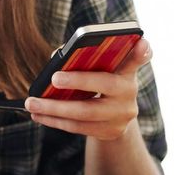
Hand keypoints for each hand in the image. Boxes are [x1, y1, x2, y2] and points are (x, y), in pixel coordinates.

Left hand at [25, 38, 153, 140]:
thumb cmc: (102, 80)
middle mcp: (129, 92)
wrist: (116, 116)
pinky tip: (39, 115)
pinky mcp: (110, 132)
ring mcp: (122, 115)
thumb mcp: (102, 67)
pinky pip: (78, 127)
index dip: (141, 52)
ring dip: (54, 109)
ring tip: (31, 103)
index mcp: (128, 70)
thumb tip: (57, 57)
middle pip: (105, 85)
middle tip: (53, 78)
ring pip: (85, 113)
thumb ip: (85, 57)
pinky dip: (56, 121)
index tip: (142, 42)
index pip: (137, 58)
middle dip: (77, 82)